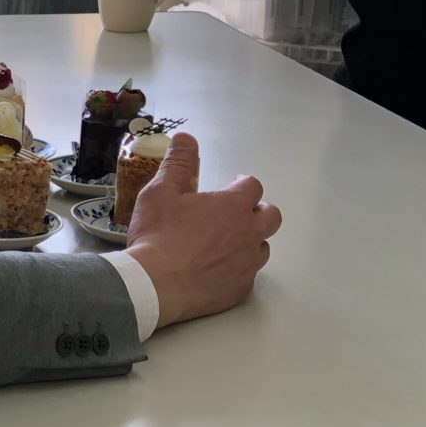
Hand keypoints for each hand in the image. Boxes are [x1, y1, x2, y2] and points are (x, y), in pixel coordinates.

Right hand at [124, 133, 281, 328]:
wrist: (154, 285)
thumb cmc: (157, 234)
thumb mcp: (160, 192)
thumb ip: (178, 163)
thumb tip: (186, 137)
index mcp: (233, 205)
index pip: (252, 186)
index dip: (242, 184)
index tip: (231, 187)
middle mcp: (249, 232)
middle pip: (271, 216)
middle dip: (257, 211)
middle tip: (236, 215)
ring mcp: (247, 263)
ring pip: (263, 247)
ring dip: (250, 242)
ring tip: (227, 245)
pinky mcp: (241, 289)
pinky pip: (248, 275)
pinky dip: (237, 270)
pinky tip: (217, 272)